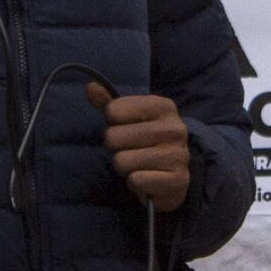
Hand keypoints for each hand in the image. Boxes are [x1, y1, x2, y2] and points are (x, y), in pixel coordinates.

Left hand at [87, 82, 190, 214]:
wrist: (171, 175)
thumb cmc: (143, 141)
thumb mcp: (126, 117)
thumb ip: (107, 102)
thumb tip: (91, 87)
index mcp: (163, 106)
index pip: (113, 110)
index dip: (112, 122)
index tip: (125, 127)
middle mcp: (175, 128)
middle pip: (113, 137)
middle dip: (115, 147)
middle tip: (130, 150)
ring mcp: (179, 155)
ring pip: (121, 161)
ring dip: (124, 166)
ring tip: (138, 164)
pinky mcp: (178, 181)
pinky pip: (135, 180)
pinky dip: (135, 183)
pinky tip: (147, 179)